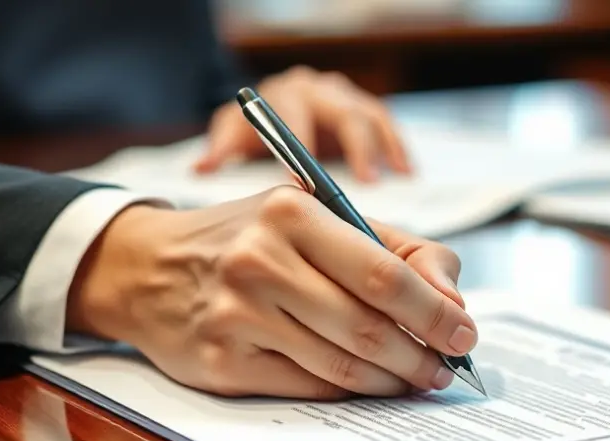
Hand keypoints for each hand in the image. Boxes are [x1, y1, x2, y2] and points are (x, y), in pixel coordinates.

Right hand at [66, 186, 477, 399]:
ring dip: (392, 382)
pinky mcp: (221, 363)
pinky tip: (370, 388)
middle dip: (422, 356)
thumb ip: (397, 249)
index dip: (436, 313)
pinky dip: (350, 394)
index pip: (386, 275)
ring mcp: (237, 315)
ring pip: (342, 366)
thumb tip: (454, 303)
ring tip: (417, 380)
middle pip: (369, 328)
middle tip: (446, 369)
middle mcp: (260, 260)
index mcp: (292, 211)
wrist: (146, 268)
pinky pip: (307, 388)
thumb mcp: (319, 217)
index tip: (465, 335)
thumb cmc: (251, 239)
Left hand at [193, 67, 411, 181]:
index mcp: (287, 94)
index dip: (303, 148)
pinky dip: (398, 145)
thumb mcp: (232, 135)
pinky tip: (406, 170)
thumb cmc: (252, 131)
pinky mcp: (364, 108)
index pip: (296, 117)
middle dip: (356, 148)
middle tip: (366, 181)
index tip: (308, 181)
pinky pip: (386, 122)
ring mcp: (344, 96)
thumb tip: (202, 167)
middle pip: (343, 113)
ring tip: (397, 174)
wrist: (271, 115)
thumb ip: (220, 150)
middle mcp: (319, 89)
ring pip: (371, 114)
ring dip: (386, 145)